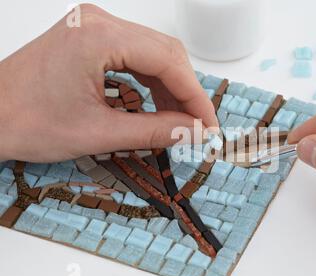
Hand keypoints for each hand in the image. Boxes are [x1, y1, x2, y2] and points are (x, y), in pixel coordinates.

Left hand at [0, 4, 216, 162]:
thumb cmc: (26, 122)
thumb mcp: (98, 133)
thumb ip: (154, 131)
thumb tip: (194, 133)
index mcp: (98, 36)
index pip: (168, 61)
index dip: (195, 97)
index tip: (208, 126)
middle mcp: (98, 21)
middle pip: (165, 52)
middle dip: (186, 91)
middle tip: (197, 126)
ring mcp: (93, 26)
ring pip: (153, 52)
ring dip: (171, 87)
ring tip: (179, 120)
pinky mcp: (90, 37)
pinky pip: (135, 55)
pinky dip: (151, 80)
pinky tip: (158, 104)